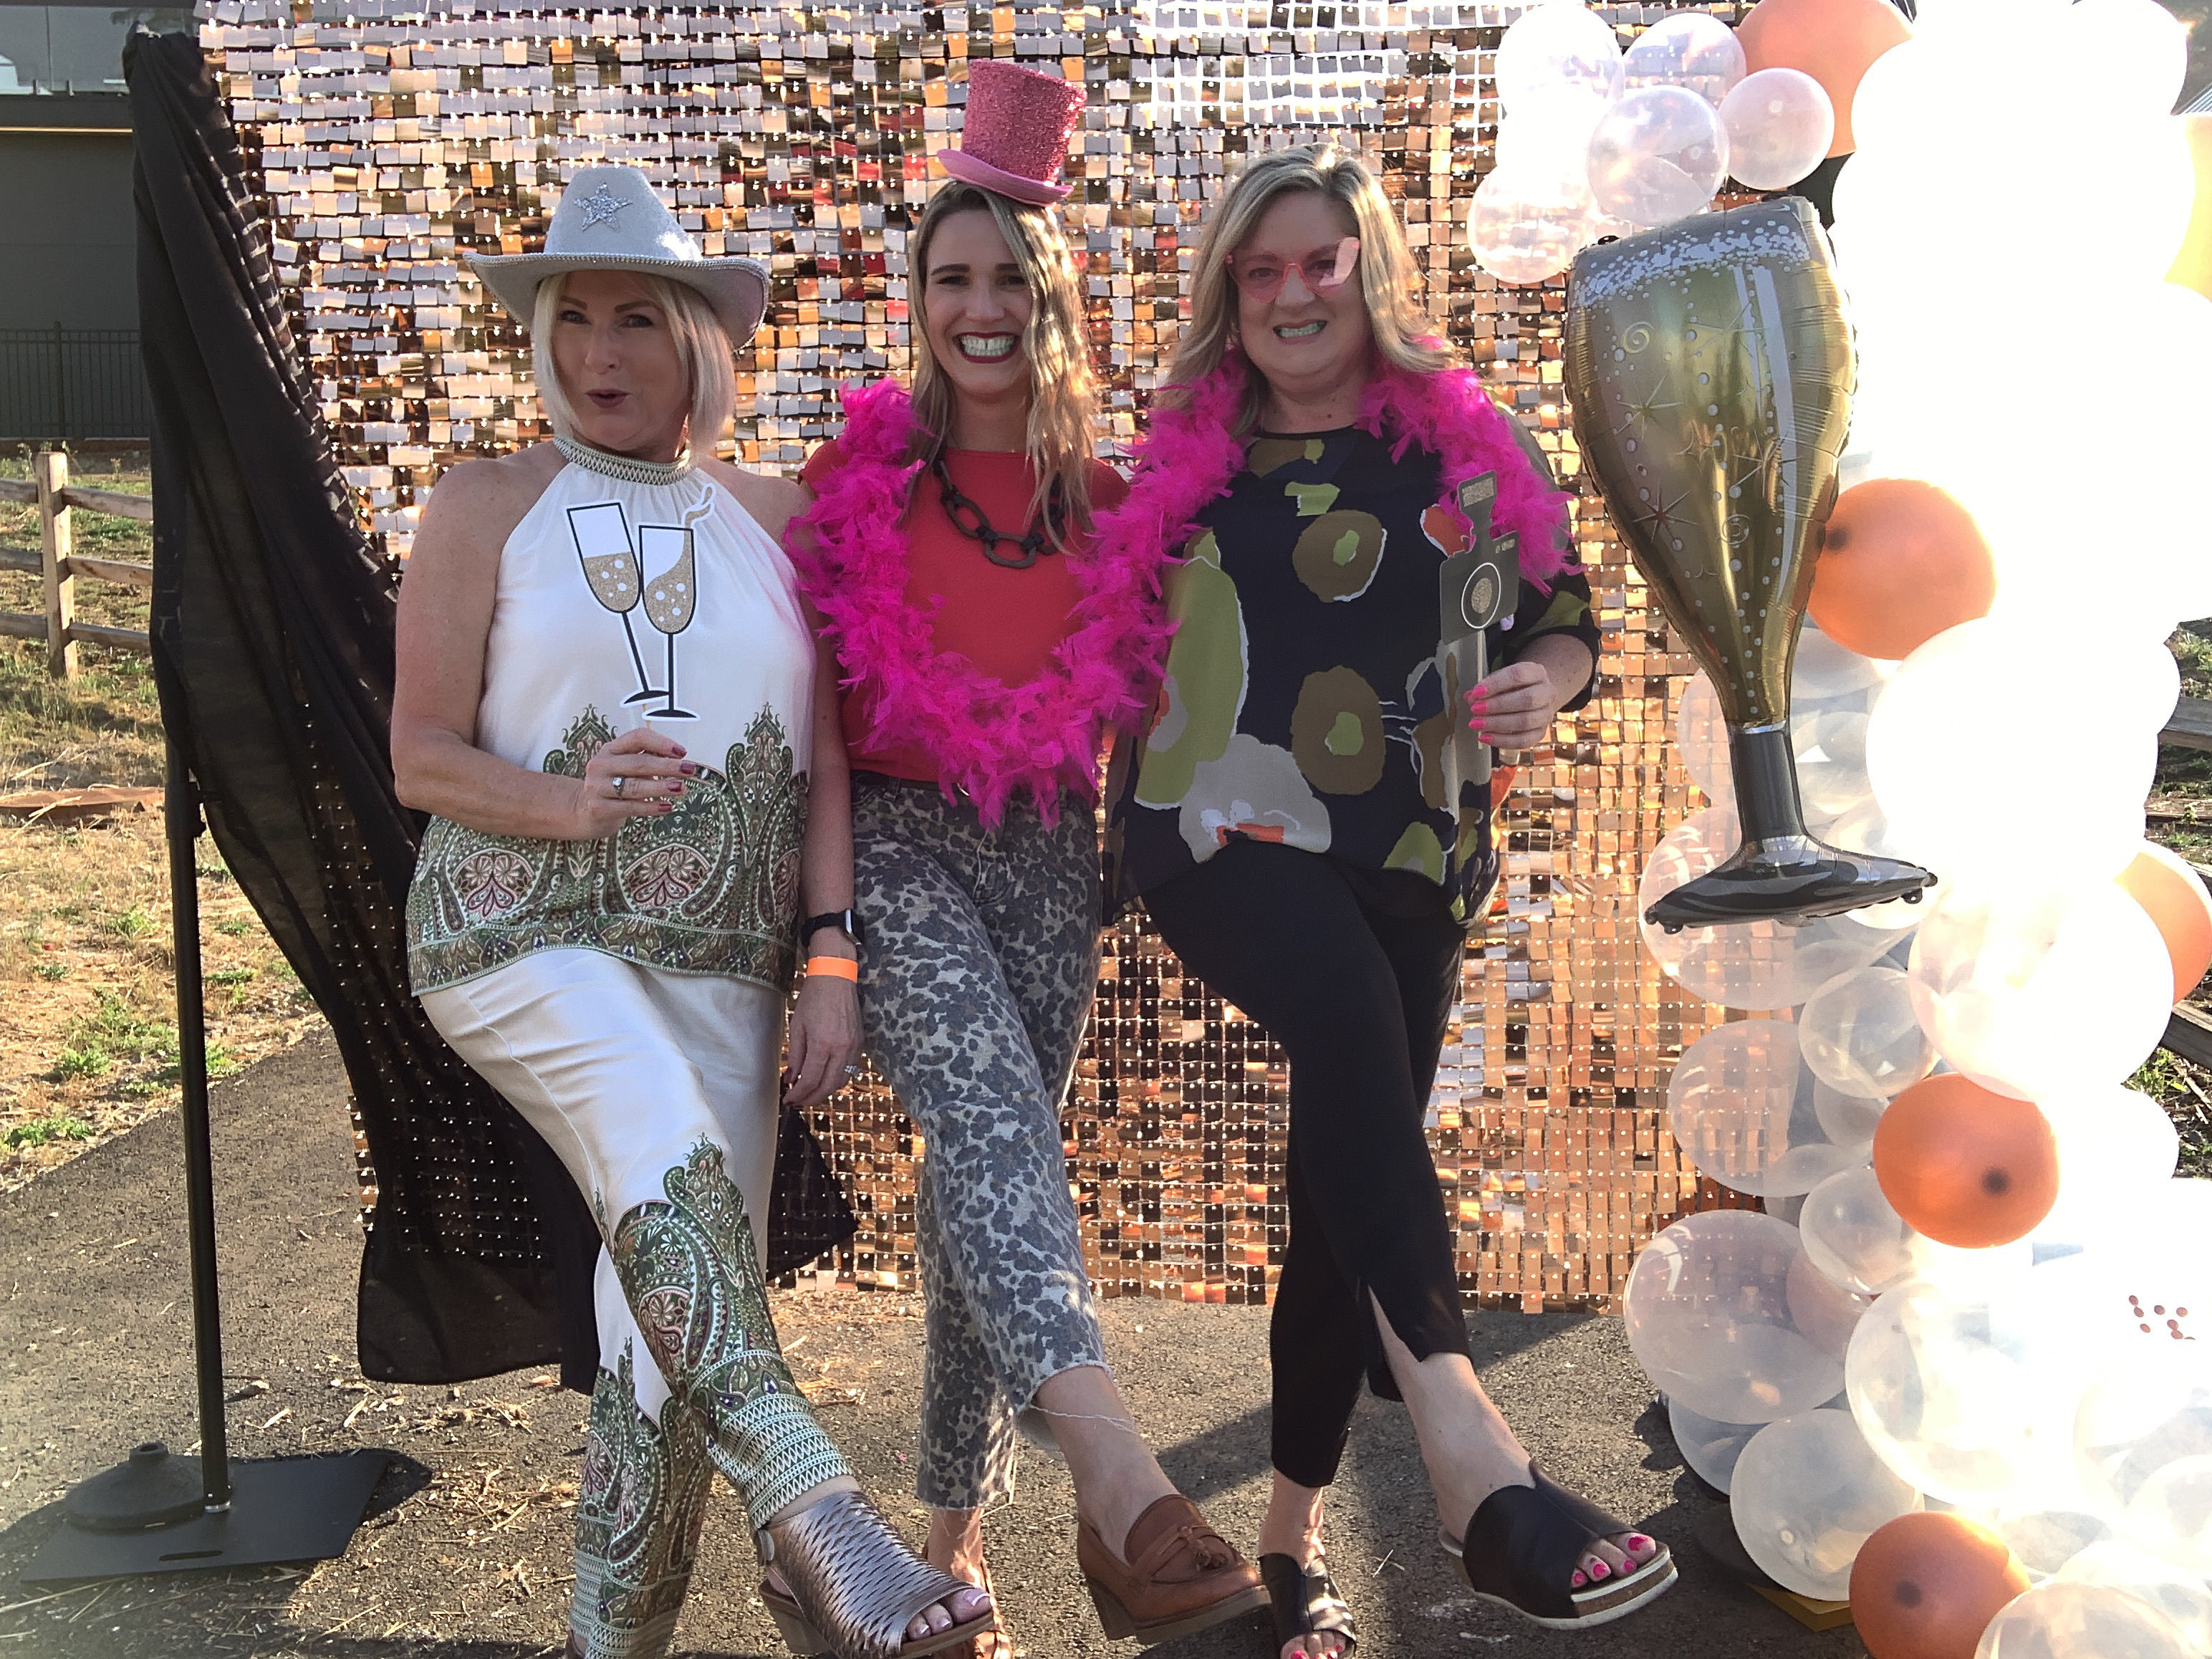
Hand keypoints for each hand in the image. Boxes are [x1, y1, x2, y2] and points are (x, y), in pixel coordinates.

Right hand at [568, 727, 694, 839]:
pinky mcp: (599, 808)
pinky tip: (667, 806)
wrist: (586, 810)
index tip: (682, 752)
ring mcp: (597, 787)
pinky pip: (631, 807)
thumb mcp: (626, 767)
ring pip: (635, 786)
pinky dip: (651, 807)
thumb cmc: (615, 784)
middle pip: (639, 763)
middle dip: (668, 766)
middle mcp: (601, 765)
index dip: (661, 743)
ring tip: (681, 788)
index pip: (637, 737)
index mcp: (610, 749)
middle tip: (689, 770)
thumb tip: (680, 761)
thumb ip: (648, 760)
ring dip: (662, 787)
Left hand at [784, 962, 861, 1108]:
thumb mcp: (797, 1026)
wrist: (836, 978)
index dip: (798, 1094)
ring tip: (811, 1093)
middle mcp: (842, 1048)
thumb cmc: (814, 998)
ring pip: (842, 1081)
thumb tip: (791, 1078)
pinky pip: (850, 1069)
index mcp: (823, 1043)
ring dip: (826, 1091)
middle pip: (828, 1086)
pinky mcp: (860, 1043)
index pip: (810, 1080)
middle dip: (812, 1099)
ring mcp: (854, 1046)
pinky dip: (837, 1079)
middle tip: (799, 1102)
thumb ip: (795, 1055)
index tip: (789, 1099)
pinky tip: (826, 1078)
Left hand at [1466, 658, 1562, 753]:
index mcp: (1537, 673)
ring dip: (1497, 724)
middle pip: (1527, 700)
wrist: (1533, 695)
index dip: (1496, 684)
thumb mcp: (1499, 679)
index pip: (1519, 675)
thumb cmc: (1513, 686)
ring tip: (1477, 724)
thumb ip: (1485, 687)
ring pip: (1526, 721)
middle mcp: (1547, 692)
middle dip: (1498, 706)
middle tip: (1475, 709)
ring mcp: (1546, 714)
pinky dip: (1503, 740)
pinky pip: (1524, 740)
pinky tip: (1485, 737)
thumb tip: (1470, 697)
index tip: (1476, 692)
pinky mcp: (1541, 733)